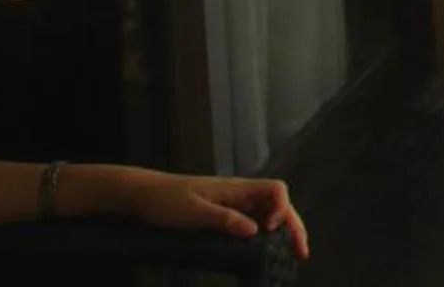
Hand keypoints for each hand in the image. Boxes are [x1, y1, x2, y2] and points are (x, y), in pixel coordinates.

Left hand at [101, 166, 310, 258]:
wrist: (143, 196)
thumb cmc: (165, 200)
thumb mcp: (193, 212)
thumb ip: (224, 220)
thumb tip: (254, 230)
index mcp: (236, 189)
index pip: (275, 189)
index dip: (282, 208)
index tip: (270, 230)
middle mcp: (239, 194)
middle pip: (278, 204)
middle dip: (293, 226)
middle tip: (300, 252)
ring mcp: (232, 204)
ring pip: (268, 214)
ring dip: (281, 231)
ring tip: (287, 253)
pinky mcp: (223, 214)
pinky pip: (251, 221)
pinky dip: (263, 235)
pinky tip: (261, 249)